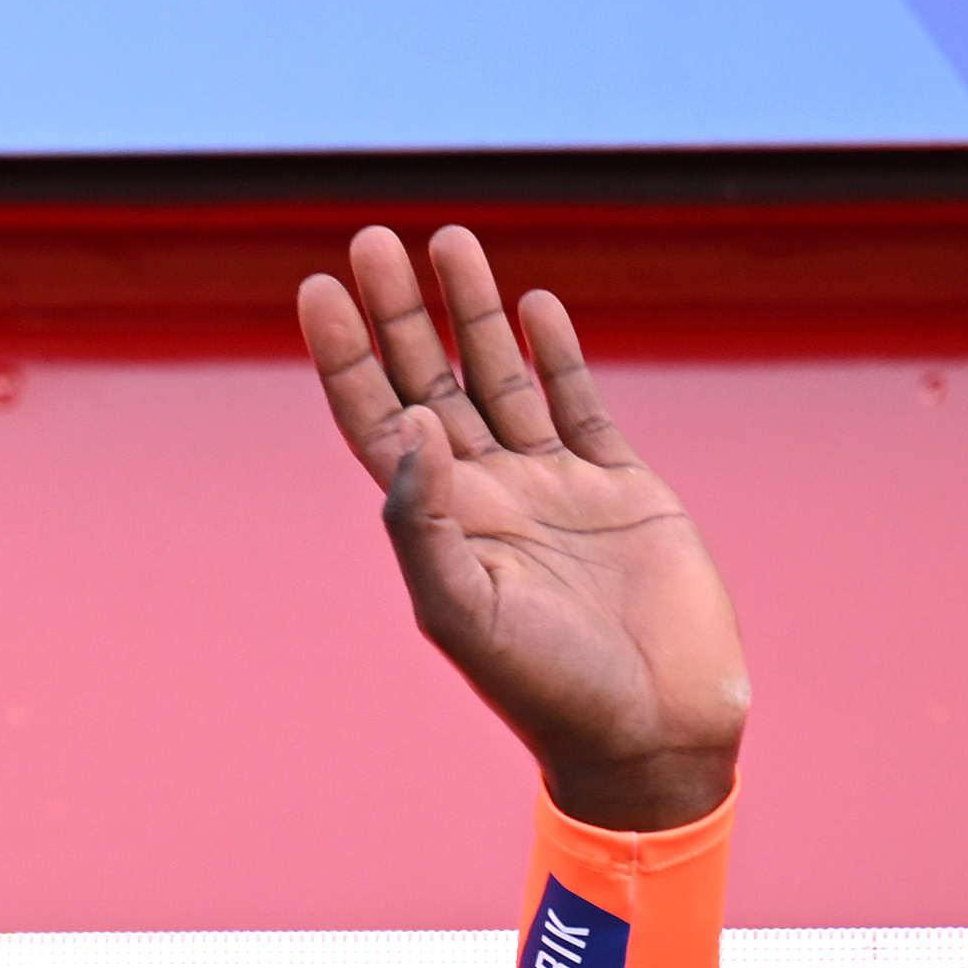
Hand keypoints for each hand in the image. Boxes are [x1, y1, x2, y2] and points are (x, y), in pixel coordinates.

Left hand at [298, 227, 746, 830]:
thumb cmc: (547, 688)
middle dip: (400, 314)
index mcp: (439, 525)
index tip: (317, 289)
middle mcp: (487, 496)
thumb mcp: (465, 610)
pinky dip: (557, 353)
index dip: (344, 358)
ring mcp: (554, 486)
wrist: (650, 728)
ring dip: (474, 311)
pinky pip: (580, 403)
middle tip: (371, 239)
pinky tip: (533, 304)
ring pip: (502, 377)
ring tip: (450, 241)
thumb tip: (410, 427)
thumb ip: (425, 522)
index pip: (375, 421)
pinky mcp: (622, 487)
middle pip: (429, 382)